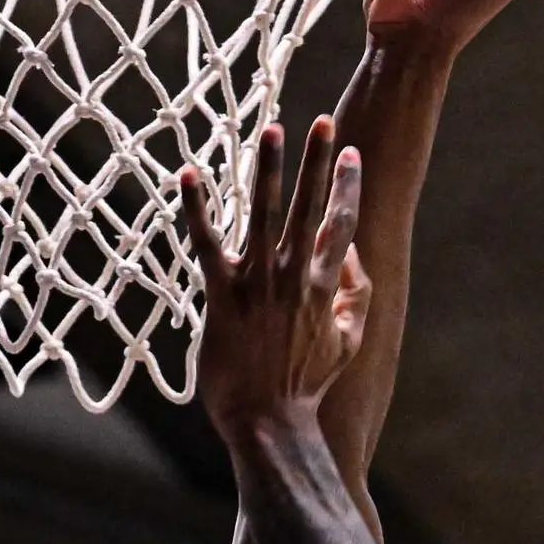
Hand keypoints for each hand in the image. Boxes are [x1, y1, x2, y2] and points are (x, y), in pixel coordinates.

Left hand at [187, 119, 366, 438]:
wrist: (270, 421)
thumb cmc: (305, 386)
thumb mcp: (348, 341)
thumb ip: (354, 295)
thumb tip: (348, 254)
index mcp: (323, 286)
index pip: (341, 224)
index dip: (347, 186)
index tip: (350, 153)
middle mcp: (293, 276)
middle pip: (308, 206)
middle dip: (315, 161)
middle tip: (320, 122)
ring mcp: (257, 283)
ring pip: (263, 213)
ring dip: (268, 169)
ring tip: (271, 130)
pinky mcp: (222, 295)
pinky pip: (208, 242)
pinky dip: (197, 207)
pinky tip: (189, 175)